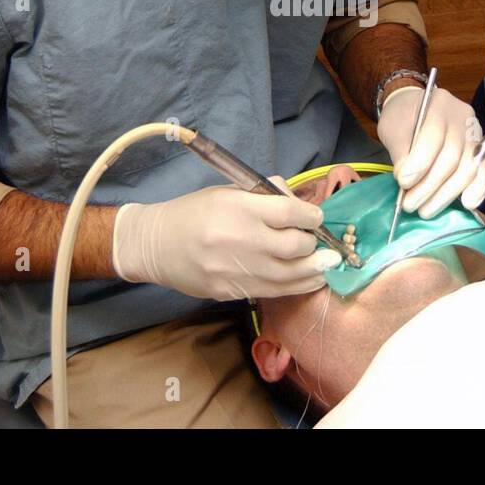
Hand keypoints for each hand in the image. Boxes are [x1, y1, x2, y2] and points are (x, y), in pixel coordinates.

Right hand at [112, 182, 339, 300]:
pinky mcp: (232, 291)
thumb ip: (264, 195)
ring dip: (315, 269)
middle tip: (317, 241)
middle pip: (294, 246)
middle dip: (313, 243)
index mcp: (238, 208)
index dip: (311, 216)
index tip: (317, 217)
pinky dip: (297, 286)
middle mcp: (240, 240)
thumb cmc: (193, 212)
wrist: (155, 245)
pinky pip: (274, 291)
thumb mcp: (227, 192)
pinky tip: (309, 279)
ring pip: (290, 274)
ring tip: (328, 264)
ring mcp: (236, 270)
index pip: (288, 213)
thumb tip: (298, 203)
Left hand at [377, 86, 484, 217]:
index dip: (419, 164)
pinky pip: (484, 171)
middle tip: (410, 204)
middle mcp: (462, 117)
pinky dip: (478, 190)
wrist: (416, 107)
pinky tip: (467, 204)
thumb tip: (407, 181)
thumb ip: (400, 152)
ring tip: (426, 210)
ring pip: (468, 168)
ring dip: (446, 194)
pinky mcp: (480, 148)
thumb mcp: (393, 128)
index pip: (433, 137)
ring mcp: (475, 133)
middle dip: (429, 186)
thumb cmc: (403, 117)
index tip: (403, 182)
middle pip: (451, 157)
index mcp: (438, 104)